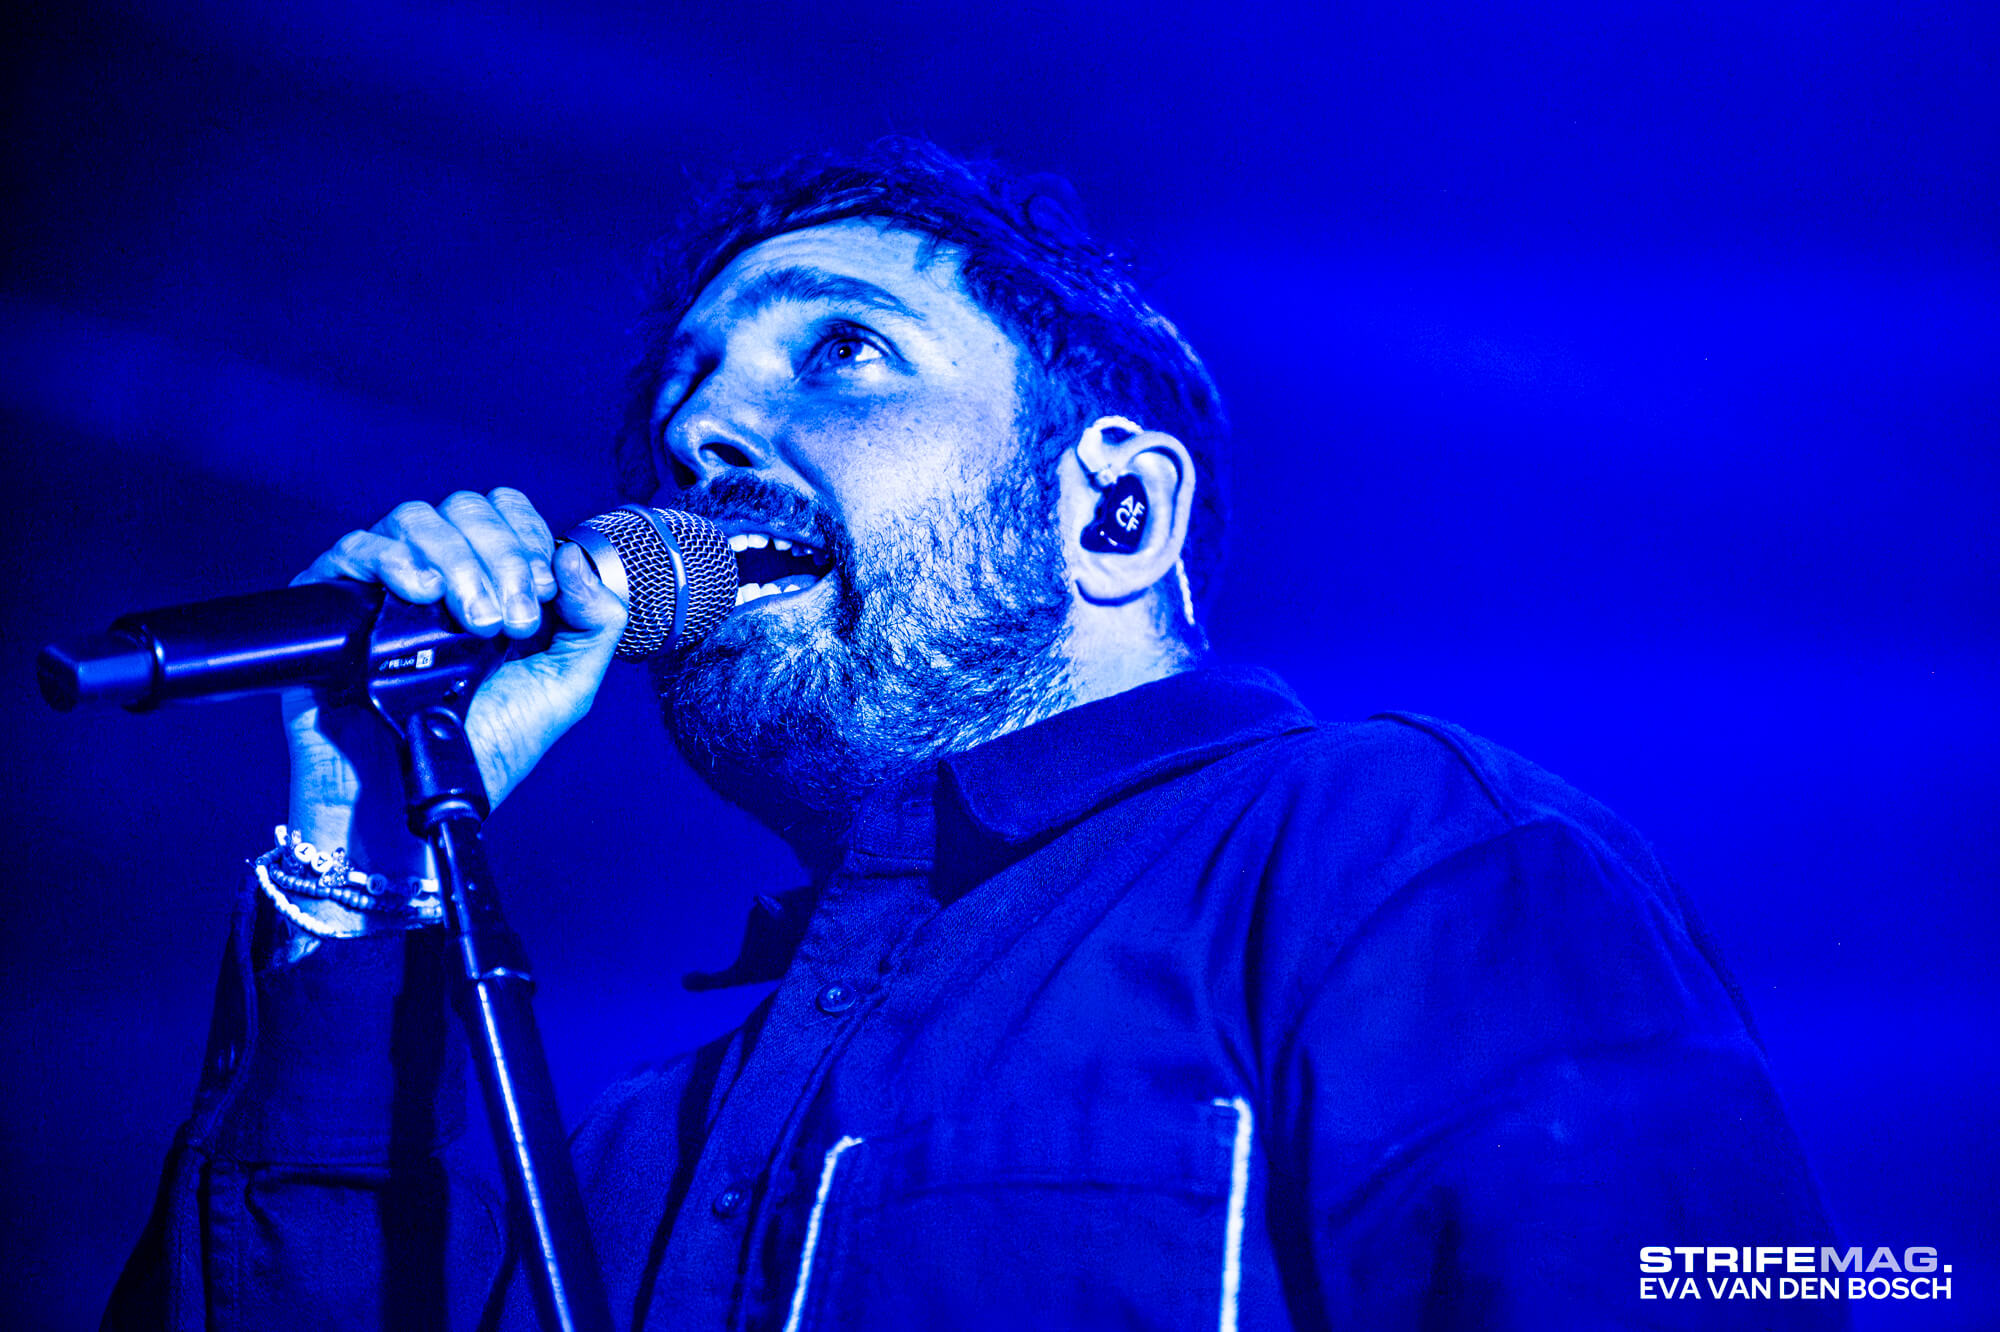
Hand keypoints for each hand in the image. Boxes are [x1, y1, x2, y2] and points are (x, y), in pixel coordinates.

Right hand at [281, 488, 626, 885]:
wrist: (413, 806)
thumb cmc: (483, 754)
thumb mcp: (565, 690)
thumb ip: (594, 623)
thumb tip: (577, 557)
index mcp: (493, 585)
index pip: (506, 512)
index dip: (527, 536)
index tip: (539, 592)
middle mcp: (440, 579)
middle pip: (463, 508)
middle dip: (498, 555)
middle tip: (508, 623)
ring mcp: (386, 588)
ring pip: (413, 519)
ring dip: (455, 562)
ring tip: (471, 625)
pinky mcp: (334, 608)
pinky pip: (352, 549)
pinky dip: (390, 558)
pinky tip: (418, 594)